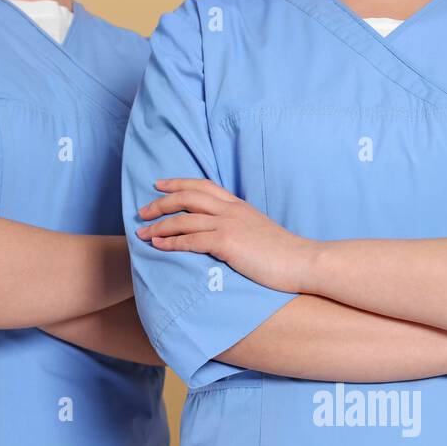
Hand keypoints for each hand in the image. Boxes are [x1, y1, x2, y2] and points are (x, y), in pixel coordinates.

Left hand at [137, 179, 317, 293]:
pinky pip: (190, 240)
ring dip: (159, 224)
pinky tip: (157, 246)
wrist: (304, 262)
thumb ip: (242, 228)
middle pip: (187, 197)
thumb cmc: (286, 255)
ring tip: (142, 231)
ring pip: (184, 219)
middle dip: (161, 202)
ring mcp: (228, 225)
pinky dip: (170, 242)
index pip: (203, 186)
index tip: (160, 185)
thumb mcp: (261, 232)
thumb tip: (229, 236)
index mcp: (239, 206)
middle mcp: (231, 210)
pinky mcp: (227, 243)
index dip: (178, 183)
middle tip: (143, 210)